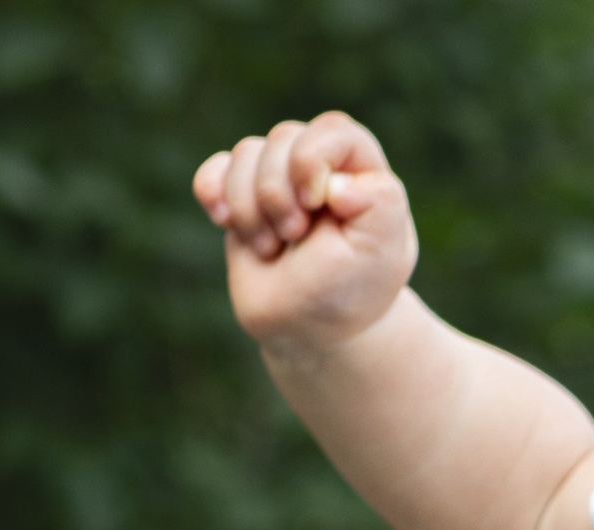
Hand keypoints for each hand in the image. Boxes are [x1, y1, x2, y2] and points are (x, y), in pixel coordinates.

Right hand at [192, 113, 417, 355]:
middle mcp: (319, 168)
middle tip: (295, 238)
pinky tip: (223, 220)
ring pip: (245, 154)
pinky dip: (212, 191)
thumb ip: (381, 204)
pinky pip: (214, 170)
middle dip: (279, 193)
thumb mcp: (381, 254)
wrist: (309, 334)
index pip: (334, 131)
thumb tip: (339, 183)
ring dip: (251, 208)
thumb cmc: (349, 294)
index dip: (313, 158)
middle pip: (283, 138)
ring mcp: (278, 181)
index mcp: (361, 174)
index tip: (315, 204)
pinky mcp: (242, 198)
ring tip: (274, 248)